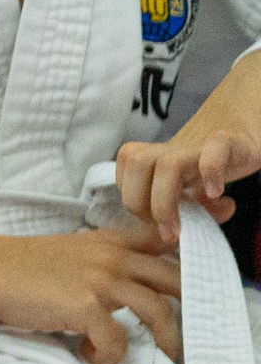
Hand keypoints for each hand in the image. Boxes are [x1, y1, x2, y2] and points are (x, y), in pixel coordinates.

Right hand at [0, 226, 182, 363]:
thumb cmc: (23, 265)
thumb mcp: (72, 251)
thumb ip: (104, 259)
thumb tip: (132, 286)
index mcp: (109, 241)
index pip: (163, 240)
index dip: (182, 259)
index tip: (181, 283)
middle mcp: (112, 257)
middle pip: (175, 280)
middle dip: (187, 310)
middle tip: (176, 333)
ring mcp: (101, 281)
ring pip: (160, 313)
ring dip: (163, 342)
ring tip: (152, 355)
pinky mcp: (86, 307)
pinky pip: (119, 342)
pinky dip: (109, 356)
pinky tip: (91, 354)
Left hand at [118, 54, 260, 242]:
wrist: (239, 129)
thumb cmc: (208, 163)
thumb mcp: (190, 189)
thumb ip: (181, 210)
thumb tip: (180, 234)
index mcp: (154, 157)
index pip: (124, 173)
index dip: (134, 200)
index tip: (155, 223)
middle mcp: (170, 149)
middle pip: (136, 165)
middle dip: (143, 204)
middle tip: (167, 230)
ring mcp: (198, 145)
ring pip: (167, 163)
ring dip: (167, 200)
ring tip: (183, 226)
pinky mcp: (228, 141)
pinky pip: (213, 151)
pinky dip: (211, 172)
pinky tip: (215, 193)